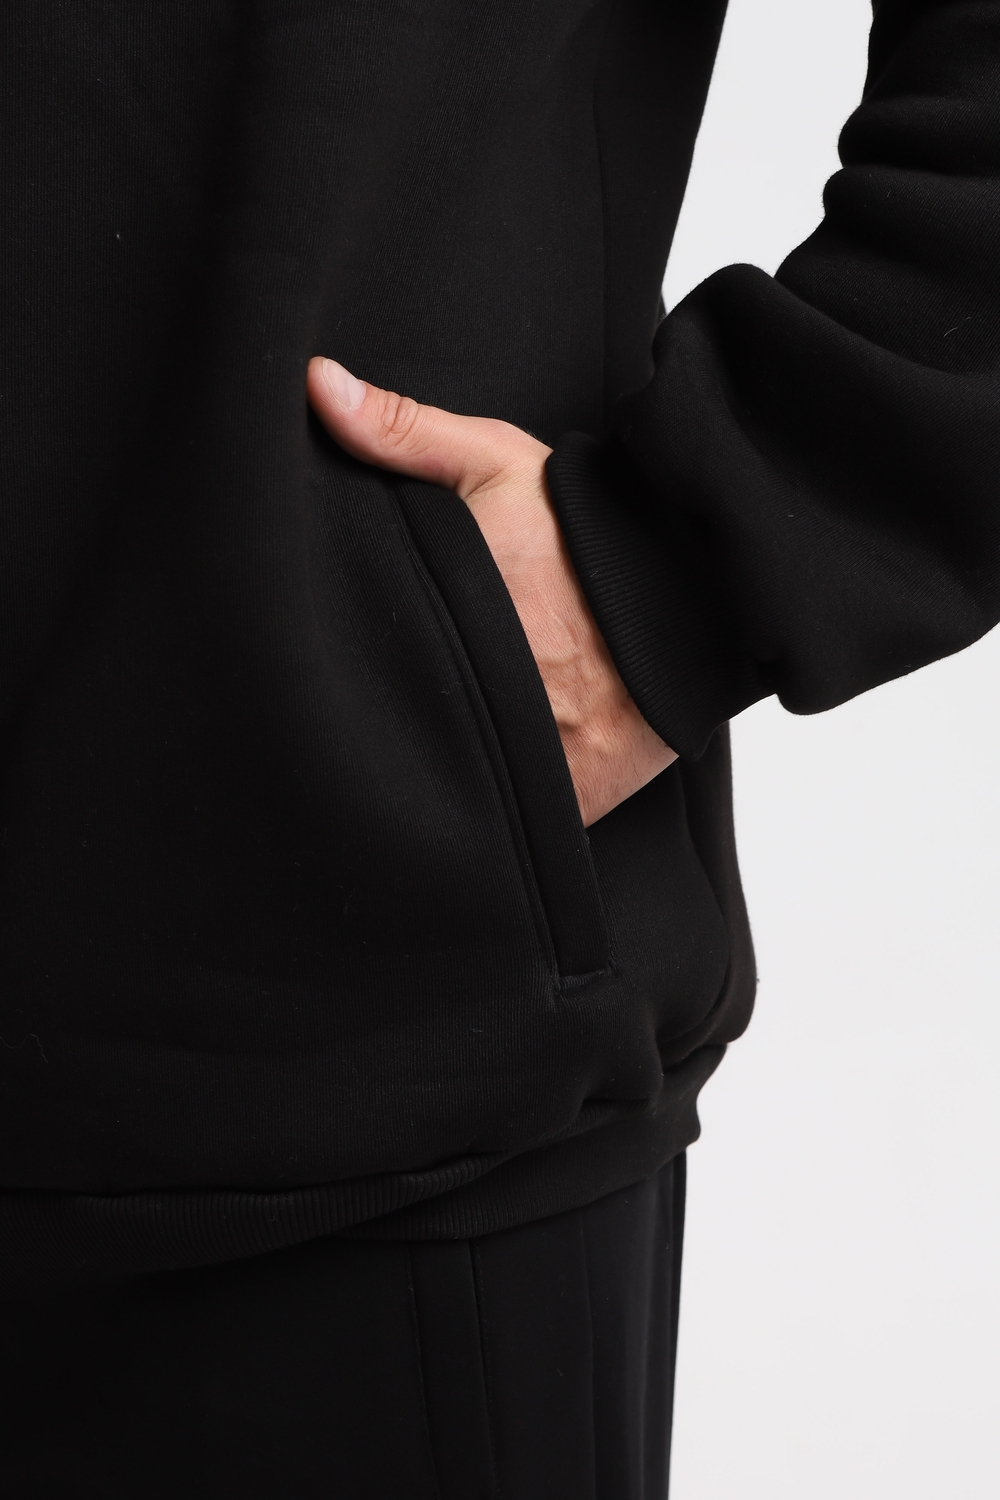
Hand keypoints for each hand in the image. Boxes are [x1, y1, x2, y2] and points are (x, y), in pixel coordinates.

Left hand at [307, 358, 676, 825]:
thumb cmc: (596, 532)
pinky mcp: (571, 807)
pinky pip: (513, 828)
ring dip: (443, 771)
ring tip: (446, 738)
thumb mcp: (496, 463)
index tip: (321, 665)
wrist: (703, 595)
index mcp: (443, 627)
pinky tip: (491, 785)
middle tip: (383, 703)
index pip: (352, 669)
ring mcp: (528, 767)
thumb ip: (403, 433)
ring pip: (453, 789)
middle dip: (384, 723)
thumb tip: (317, 386)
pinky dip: (500, 816)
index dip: (329, 672)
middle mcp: (476, 705)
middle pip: (397, 734)